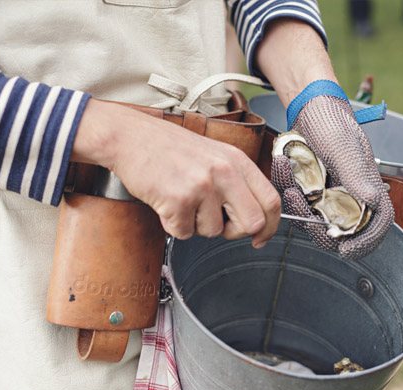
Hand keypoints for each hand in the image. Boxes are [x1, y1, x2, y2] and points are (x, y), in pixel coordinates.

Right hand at [72, 99, 280, 247]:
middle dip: (234, 232)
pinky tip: (166, 202)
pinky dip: (173, 225)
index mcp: (237, 161)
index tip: (261, 238)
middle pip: (253, 223)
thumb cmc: (171, 149)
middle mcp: (224, 172)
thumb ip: (237, 182)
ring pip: (213, 232)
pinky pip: (184, 233)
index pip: (271, 200)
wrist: (131, 137)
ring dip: (196, 225)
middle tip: (217, 223)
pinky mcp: (178, 199)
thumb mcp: (215, 156)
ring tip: (182, 200)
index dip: (270, 227)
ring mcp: (202, 185)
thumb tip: (255, 219)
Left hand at [272, 85, 393, 258]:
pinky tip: (283, 163)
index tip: (344, 249)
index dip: (364, 243)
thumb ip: (356, 176)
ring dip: (296, 202)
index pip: (376, 227)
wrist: (310, 110)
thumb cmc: (333, 125)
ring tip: (288, 170)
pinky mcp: (310, 193)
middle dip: (315, 222)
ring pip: (312, 220)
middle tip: (299, 199)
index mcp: (369, 190)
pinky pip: (296, 203)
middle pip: (338, 231)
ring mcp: (328, 197)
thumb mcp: (344, 149)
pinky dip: (286, 185)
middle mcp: (350, 198)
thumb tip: (372, 202)